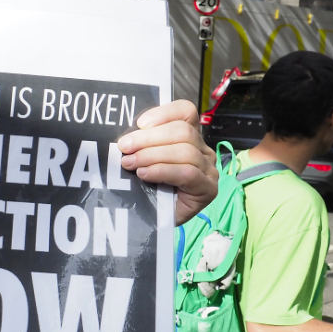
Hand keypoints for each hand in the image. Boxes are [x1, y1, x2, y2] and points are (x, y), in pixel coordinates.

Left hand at [117, 99, 216, 225]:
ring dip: (151, 155)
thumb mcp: (143, 159)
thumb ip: (141, 143)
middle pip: (183, 132)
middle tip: (124, 148)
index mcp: (190, 136)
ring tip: (130, 164)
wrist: (153, 220)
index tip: (139, 123)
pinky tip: (144, 174)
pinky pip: (187, 173)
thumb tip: (125, 134)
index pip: (185, 111)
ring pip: (185, 151)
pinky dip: (162, 171)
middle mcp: (203, 150)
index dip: (163, 113)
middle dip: (148, 138)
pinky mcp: (208, 189)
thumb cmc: (147, 186)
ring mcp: (208, 170)